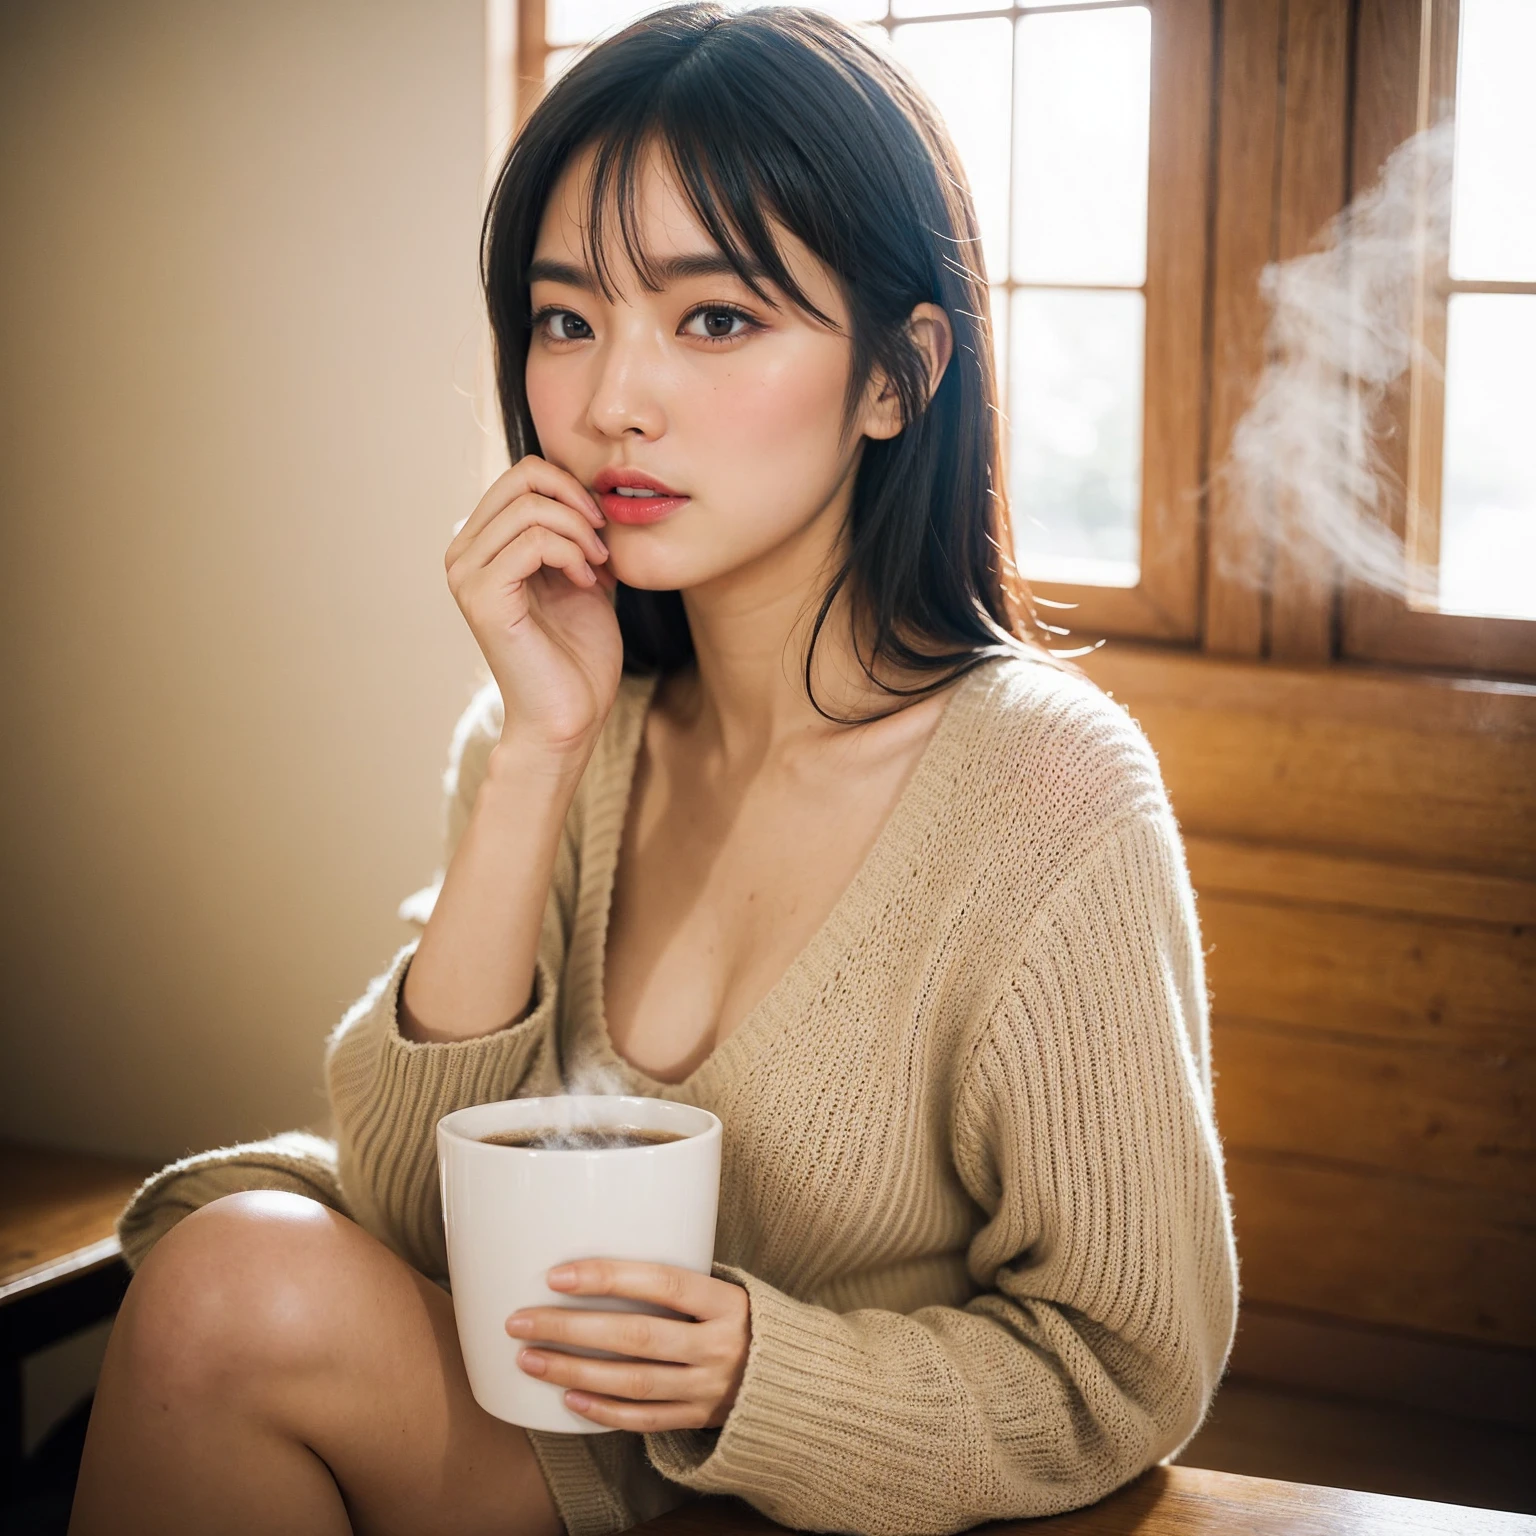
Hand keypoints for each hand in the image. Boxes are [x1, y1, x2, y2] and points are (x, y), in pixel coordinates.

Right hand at [445, 454, 622, 758]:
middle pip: (522, 478)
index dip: (570, 488)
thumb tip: (593, 487)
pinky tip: (585, 582)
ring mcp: (466, 576)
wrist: (570, 715)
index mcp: (481, 545)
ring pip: (530, 508)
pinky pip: (531, 542)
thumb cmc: (577, 654)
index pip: (521, 476)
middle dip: (576, 501)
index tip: (601, 528)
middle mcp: (463, 554)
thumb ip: (578, 533)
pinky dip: (570, 554)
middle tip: (602, 543)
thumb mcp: (582, 576)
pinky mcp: (482, 598)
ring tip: (596, 568)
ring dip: (579, 532)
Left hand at [507, 1260, 750, 1431]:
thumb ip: (676, 1281)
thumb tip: (599, 1261)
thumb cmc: (741, 1319)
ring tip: (530, 1359)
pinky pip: (643, 1420)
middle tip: (521, 1321)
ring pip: (633, 1382)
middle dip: (572, 1328)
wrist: (794, 1376)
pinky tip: (568, 1399)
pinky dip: (603, 1411)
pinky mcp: (698, 1420)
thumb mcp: (725, 1289)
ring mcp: (709, 1388)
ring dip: (574, 1371)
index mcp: (727, 1301)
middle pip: (637, 1336)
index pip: (662, 1283)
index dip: (608, 1277)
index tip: (557, 1275)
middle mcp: (719, 1346)